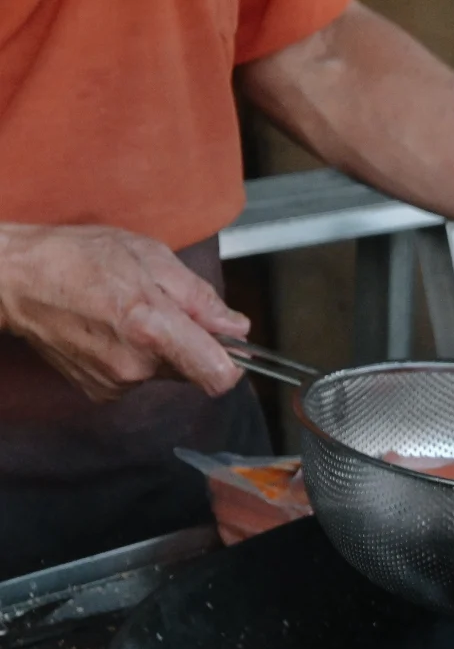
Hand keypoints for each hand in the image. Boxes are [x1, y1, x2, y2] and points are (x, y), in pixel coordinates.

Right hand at [0, 224, 249, 401]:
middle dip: (191, 344)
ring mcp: (115, 382)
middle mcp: (136, 365)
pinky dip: (134, 357)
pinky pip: (138, 378)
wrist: (14, 281)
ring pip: (166, 374)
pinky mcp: (99, 391)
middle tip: (162, 309)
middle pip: (194, 371)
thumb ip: (200, 298)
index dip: (232, 362)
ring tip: (128, 315)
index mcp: (153, 329)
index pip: (219, 376)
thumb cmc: (78, 258)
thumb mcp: (151, 257)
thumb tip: (235, 327)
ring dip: (160, 349)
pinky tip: (109, 331)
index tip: (227, 345)